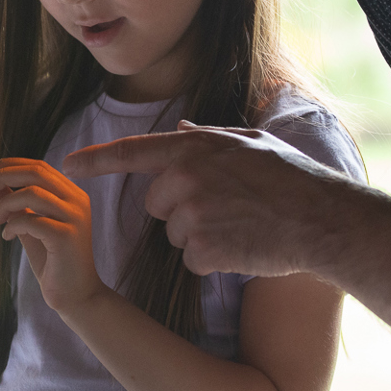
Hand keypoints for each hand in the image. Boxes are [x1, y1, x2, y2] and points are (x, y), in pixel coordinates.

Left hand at [0, 157, 107, 311]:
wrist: (76, 295)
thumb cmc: (53, 261)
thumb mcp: (29, 226)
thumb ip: (13, 204)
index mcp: (72, 195)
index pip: (40, 166)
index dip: (11, 163)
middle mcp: (77, 201)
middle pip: (37, 173)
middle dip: (4, 176)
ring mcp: (74, 218)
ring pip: (32, 193)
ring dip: (5, 204)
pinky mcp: (66, 236)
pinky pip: (31, 220)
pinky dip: (13, 225)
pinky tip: (7, 237)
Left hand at [62, 121, 360, 276]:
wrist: (323, 219)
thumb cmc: (293, 179)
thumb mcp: (251, 143)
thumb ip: (209, 137)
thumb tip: (180, 130)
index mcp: (195, 149)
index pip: (133, 152)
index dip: (97, 160)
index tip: (67, 165)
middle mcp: (187, 178)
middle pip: (156, 205)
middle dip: (181, 210)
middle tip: (226, 209)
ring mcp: (193, 214)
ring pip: (175, 236)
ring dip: (200, 237)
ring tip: (240, 226)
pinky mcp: (203, 249)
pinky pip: (192, 260)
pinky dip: (213, 260)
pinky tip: (242, 247)